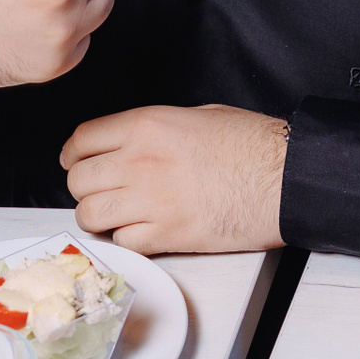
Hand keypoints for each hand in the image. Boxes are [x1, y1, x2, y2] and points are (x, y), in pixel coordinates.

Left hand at [60, 105, 287, 253]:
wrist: (285, 177)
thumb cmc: (253, 144)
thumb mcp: (198, 116)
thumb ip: (156, 128)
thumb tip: (134, 141)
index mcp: (146, 125)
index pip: (81, 141)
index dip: (74, 155)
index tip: (77, 164)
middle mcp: (139, 160)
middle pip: (78, 180)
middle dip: (84, 188)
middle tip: (100, 193)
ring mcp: (151, 200)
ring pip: (90, 215)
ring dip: (99, 218)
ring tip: (115, 217)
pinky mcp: (168, 234)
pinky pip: (123, 242)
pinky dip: (127, 241)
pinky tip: (143, 233)